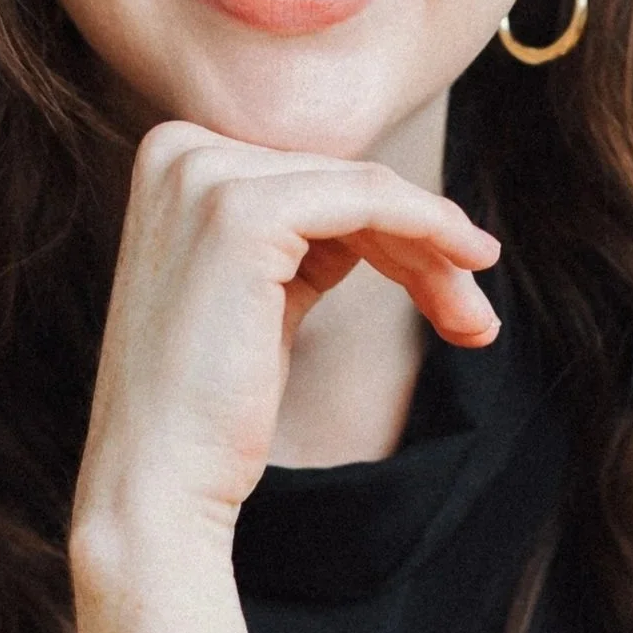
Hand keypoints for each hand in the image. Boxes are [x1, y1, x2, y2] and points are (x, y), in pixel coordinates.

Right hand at [73, 120, 501, 541]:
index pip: (311, 178)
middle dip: (420, 247)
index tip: (448, 293)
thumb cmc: (208, 409)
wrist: (155, 481)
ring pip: (365, 190)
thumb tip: (380, 214)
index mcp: (171, 160)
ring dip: (437, 250)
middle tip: (474, 319)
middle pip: (341, 181)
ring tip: (477, 321)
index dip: (388, 232)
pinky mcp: (241, 212)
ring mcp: (204, 176)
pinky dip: (430, 227)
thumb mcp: (256, 297)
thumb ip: (298, 243)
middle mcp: (178, 151)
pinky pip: (368, 198)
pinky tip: (470, 267)